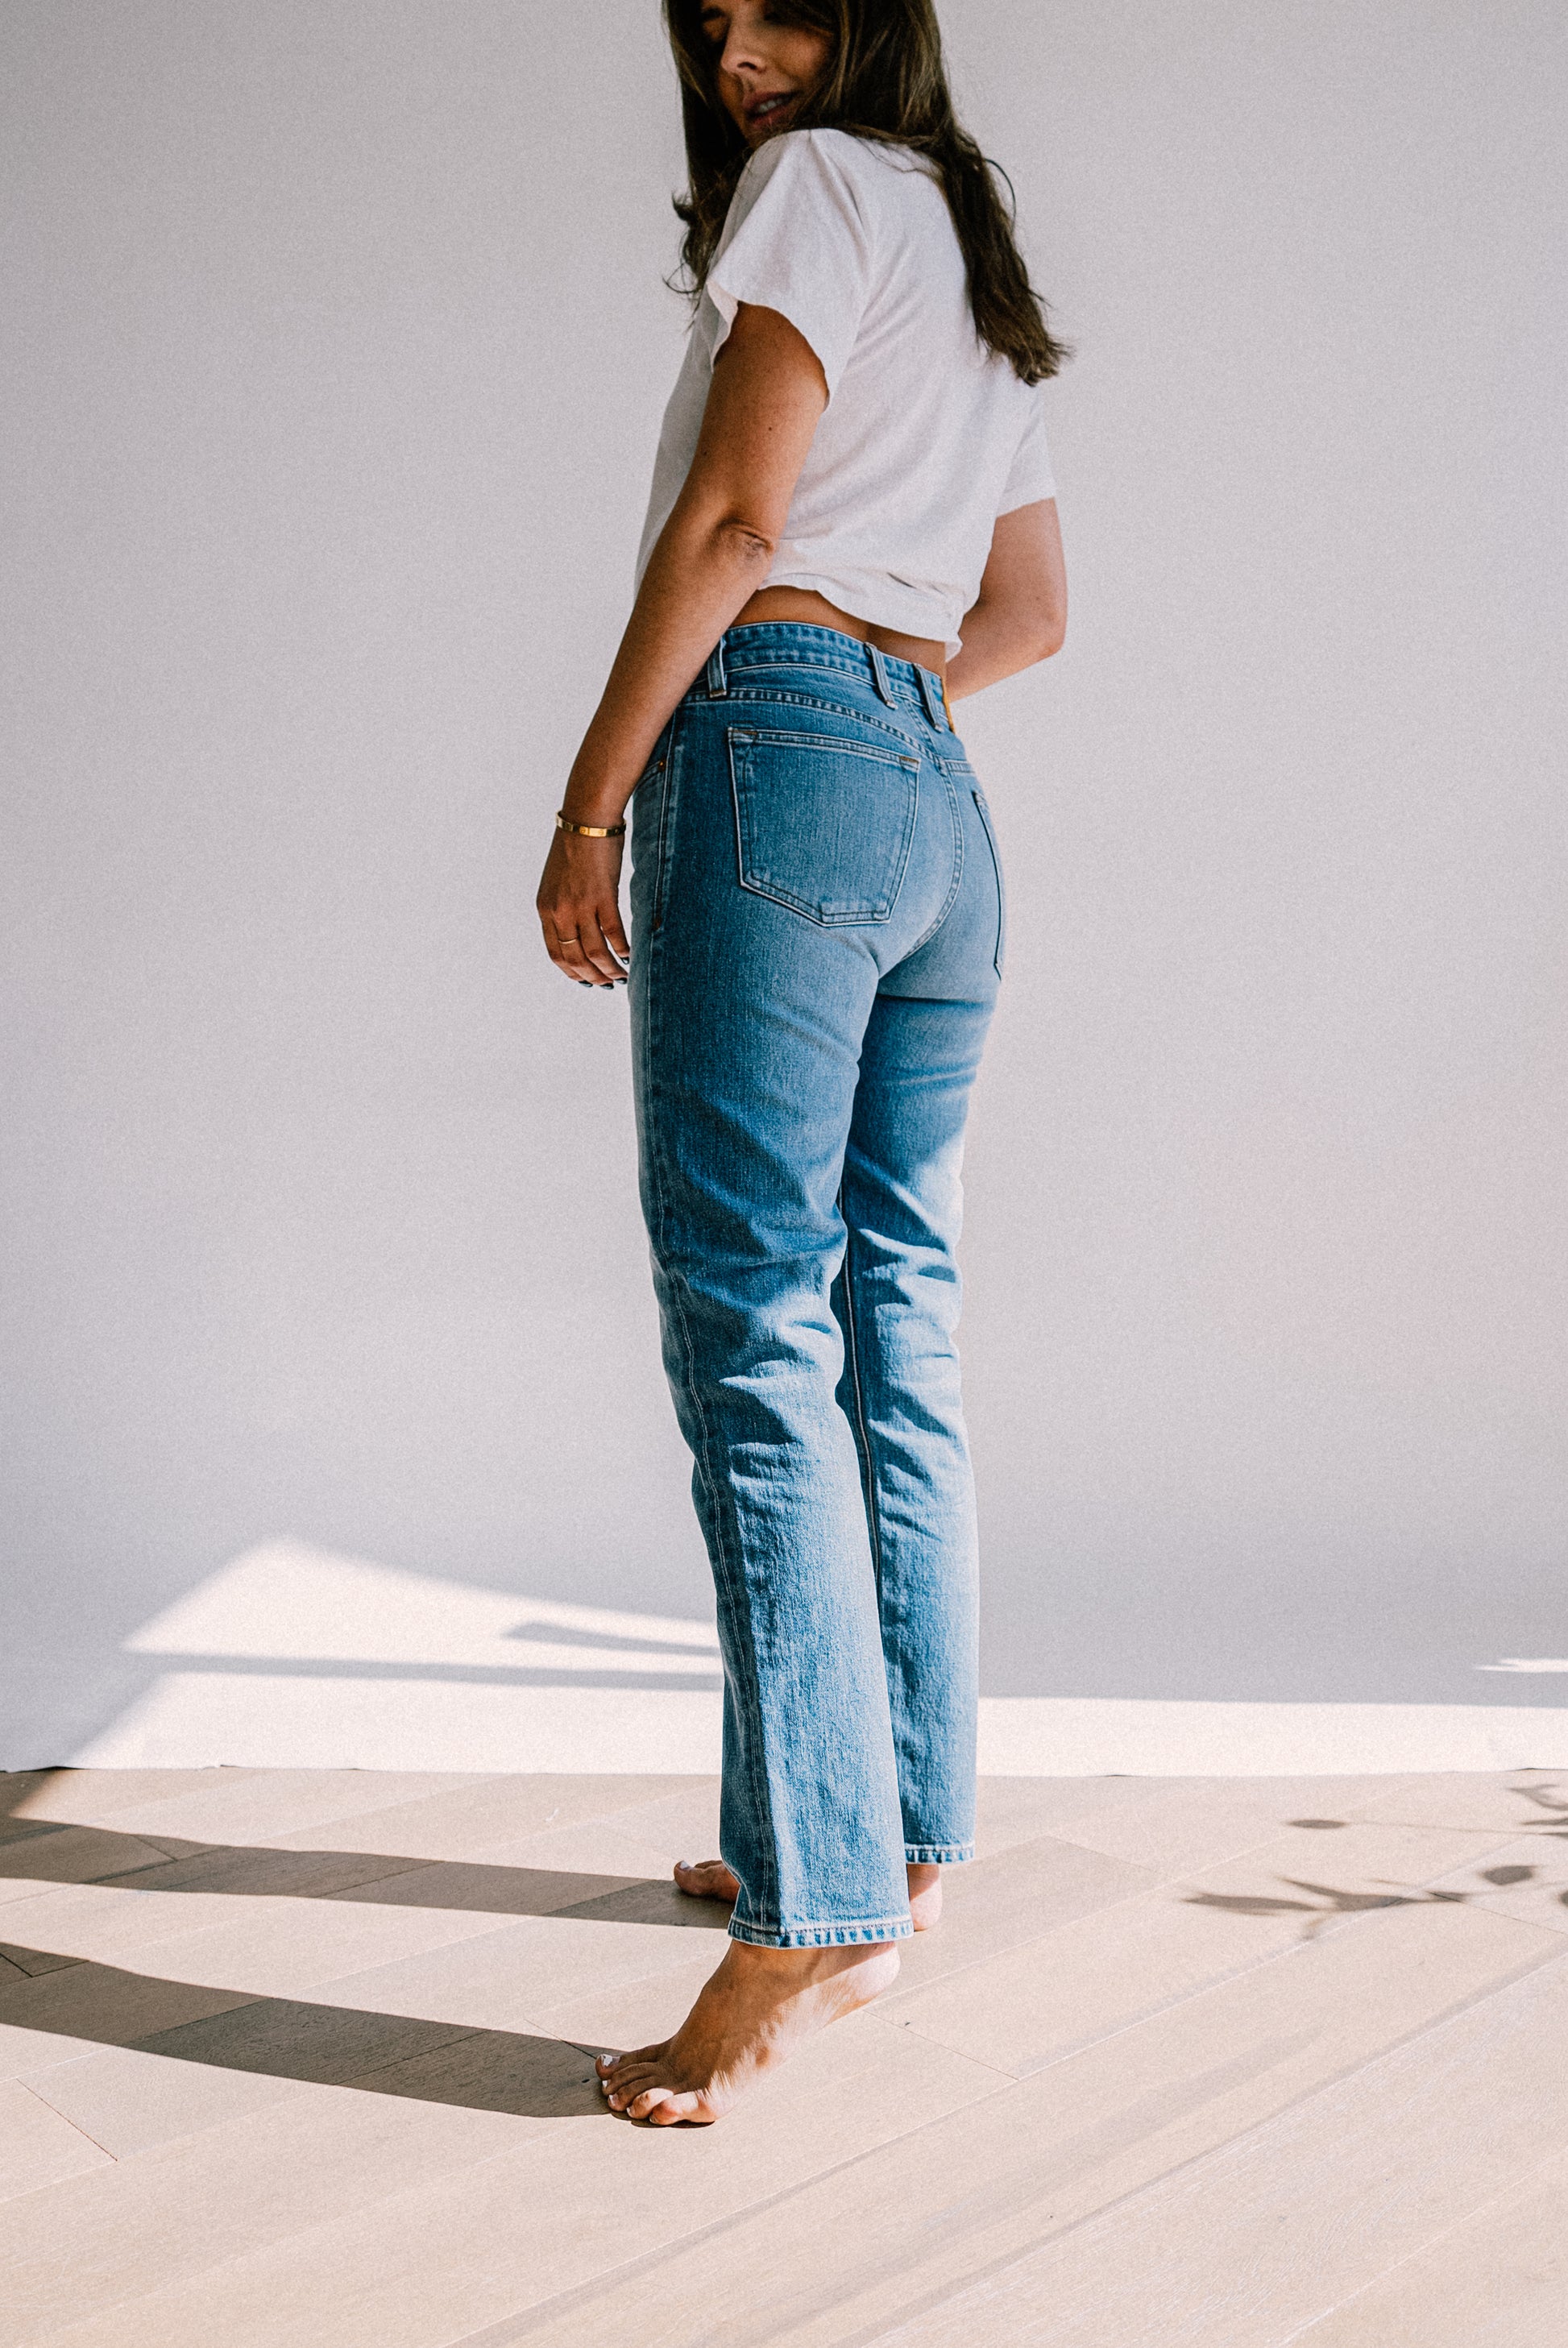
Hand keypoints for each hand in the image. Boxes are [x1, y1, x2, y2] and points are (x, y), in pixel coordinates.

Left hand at [536, 829, 629, 986]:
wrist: (586, 819)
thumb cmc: (576, 847)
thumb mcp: (558, 882)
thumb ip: (563, 907)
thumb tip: (578, 931)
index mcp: (545, 909)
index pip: (556, 953)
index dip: (571, 972)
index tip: (585, 981)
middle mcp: (560, 911)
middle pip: (575, 958)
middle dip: (592, 977)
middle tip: (607, 985)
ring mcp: (580, 905)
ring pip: (594, 952)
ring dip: (609, 969)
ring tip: (621, 977)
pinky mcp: (602, 896)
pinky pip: (613, 934)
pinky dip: (622, 949)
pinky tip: (630, 956)